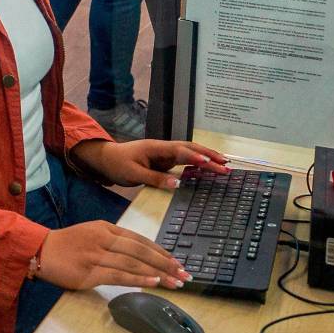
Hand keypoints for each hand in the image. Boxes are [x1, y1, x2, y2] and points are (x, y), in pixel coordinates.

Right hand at [37, 220, 190, 290]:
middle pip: (141, 250)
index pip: (139, 239)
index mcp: (106, 228)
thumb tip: (139, 254)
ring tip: (175, 282)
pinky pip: (119, 276)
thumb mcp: (92, 233)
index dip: (160, 251)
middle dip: (166, 263)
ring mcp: (97, 254)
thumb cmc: (68, 244)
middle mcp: (104, 238)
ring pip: (134, 263)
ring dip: (158, 273)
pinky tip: (152, 283)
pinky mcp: (90, 272)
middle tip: (183, 274)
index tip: (177, 261)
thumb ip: (114, 241)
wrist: (41, 250)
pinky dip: (138, 279)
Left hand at [73, 139, 228, 190]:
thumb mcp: (133, 174)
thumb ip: (155, 179)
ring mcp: (165, 153)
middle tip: (226, 165)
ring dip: (206, 157)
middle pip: (189, 149)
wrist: (107, 158)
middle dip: (208, 156)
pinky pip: (185, 160)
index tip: (210, 164)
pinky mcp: (165, 160)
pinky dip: (198, 163)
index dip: (195, 157)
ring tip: (224, 164)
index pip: (179, 151)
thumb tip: (177, 184)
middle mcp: (163, 148)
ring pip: (189, 153)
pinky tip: (209, 169)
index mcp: (155, 148)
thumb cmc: (118, 164)